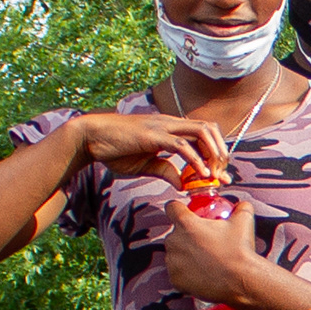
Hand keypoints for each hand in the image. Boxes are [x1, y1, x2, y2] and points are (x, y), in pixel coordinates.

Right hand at [82, 108, 241, 186]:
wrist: (90, 138)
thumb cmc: (114, 150)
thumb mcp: (145, 165)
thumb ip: (165, 171)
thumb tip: (182, 186)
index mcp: (170, 128)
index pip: (203, 134)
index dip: (216, 153)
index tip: (220, 175)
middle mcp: (170, 124)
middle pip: (209, 129)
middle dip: (221, 152)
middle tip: (220, 175)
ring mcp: (162, 127)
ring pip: (202, 131)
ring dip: (213, 153)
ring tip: (213, 175)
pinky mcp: (153, 135)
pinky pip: (181, 145)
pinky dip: (195, 160)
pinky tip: (200, 175)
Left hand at [155, 184, 284, 309]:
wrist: (241, 281)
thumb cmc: (239, 251)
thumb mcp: (244, 221)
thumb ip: (240, 208)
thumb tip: (242, 205)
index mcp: (186, 223)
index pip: (172, 207)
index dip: (178, 209)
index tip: (184, 214)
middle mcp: (174, 241)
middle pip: (174, 234)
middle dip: (186, 237)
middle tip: (204, 243)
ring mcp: (173, 262)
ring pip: (174, 254)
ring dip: (185, 256)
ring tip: (204, 261)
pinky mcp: (175, 279)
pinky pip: (177, 273)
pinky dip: (186, 274)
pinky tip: (202, 274)